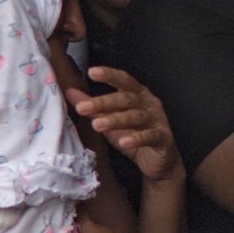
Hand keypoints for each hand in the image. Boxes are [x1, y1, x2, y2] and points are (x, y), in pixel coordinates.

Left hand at [68, 67, 184, 183]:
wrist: (158, 161)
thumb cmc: (133, 135)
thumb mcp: (110, 119)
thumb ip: (93, 106)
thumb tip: (69, 91)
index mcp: (137, 94)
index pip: (123, 80)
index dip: (109, 75)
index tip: (92, 72)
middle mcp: (148, 103)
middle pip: (126, 99)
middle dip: (103, 102)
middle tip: (83, 107)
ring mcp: (158, 119)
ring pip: (136, 117)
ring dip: (116, 120)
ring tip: (97, 125)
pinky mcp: (164, 138)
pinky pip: (150, 136)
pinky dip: (137, 139)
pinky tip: (124, 142)